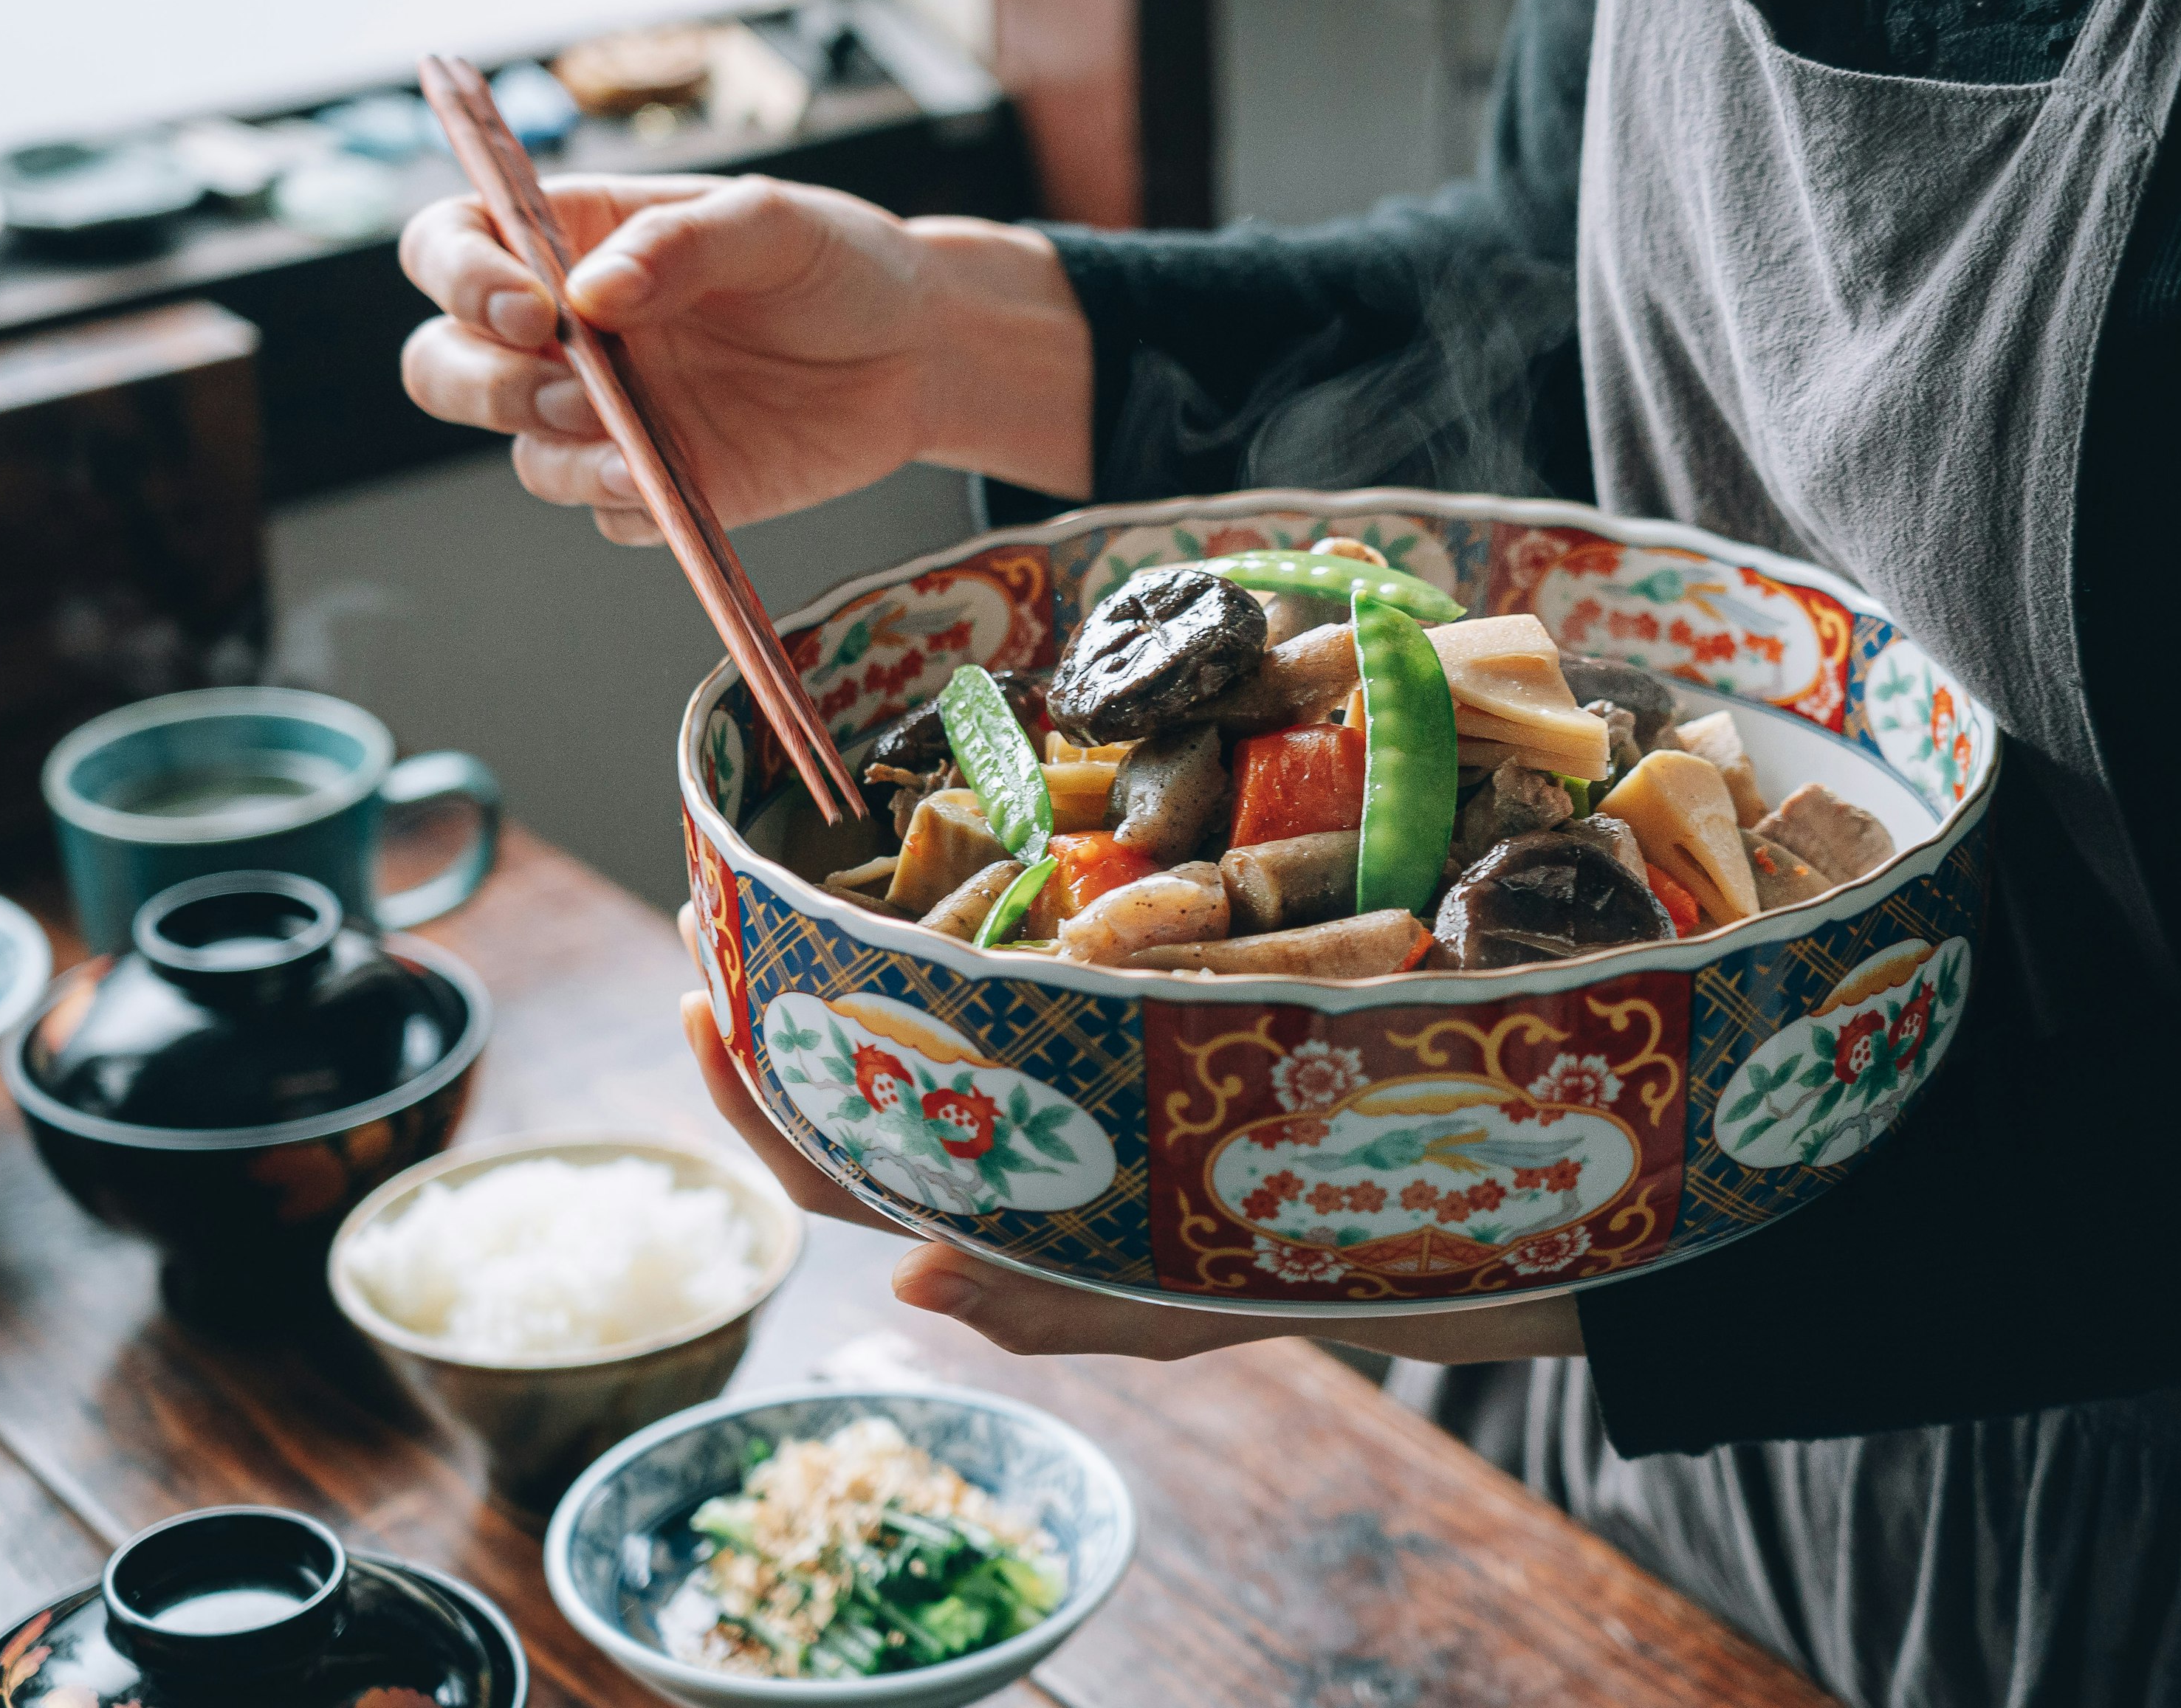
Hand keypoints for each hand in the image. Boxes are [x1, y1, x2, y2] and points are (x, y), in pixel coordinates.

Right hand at [399, 175, 1092, 542]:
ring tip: (636, 448)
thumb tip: (589, 293)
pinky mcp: (661, 482)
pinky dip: (624, 505)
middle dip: (480, 382)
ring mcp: (612, 414)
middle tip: (571, 385)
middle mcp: (572, 331)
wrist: (921, 351)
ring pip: (524, 451)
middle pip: (446, 364)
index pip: (453, 245)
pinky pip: (605, 512)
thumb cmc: (840, 264)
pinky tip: (676, 489)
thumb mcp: (772, 222)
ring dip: (559, 453)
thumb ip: (680, 242)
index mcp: (576, 239)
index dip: (458, 276)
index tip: (527, 306)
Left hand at [674, 914, 1582, 1364]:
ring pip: (922, 1043)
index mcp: (1031, 1215)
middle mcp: (1035, 1148)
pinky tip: (938, 877)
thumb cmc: (1347, 1252)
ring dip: (846, 967)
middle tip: (720, 893)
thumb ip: (1069, 1303)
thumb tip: (905, 1283)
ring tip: (791, 878)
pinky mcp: (1128, 1029)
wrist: (1481, 1194)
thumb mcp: (1206, 1300)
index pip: (846, 1171)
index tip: (699, 989)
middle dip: (775, 1002)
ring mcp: (1075, 1086)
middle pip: (860, 1092)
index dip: (753, 1093)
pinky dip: (960, 944)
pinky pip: (1015, 994)